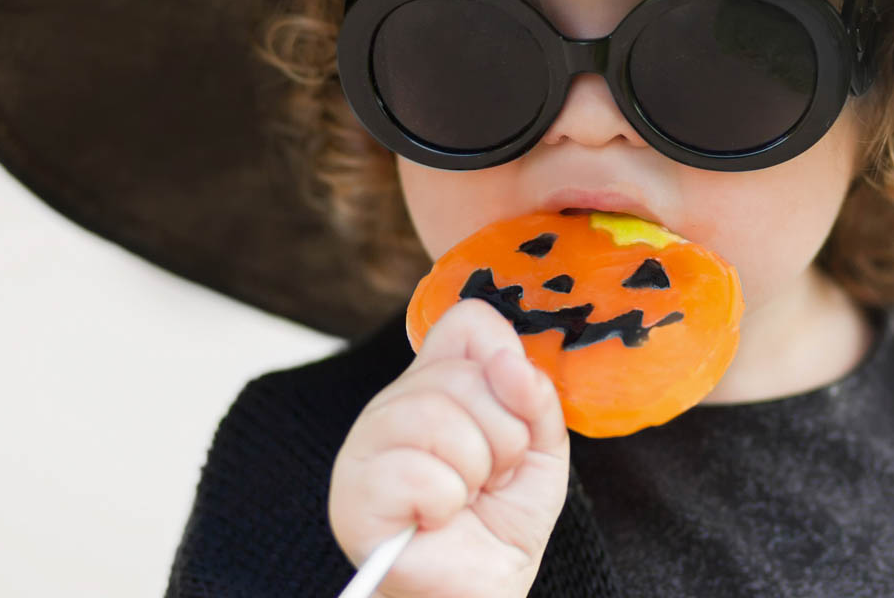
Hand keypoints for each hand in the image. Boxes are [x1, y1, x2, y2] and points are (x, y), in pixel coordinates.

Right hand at [329, 298, 571, 597]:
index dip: (506, 364)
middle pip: (461, 373)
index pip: (467, 322)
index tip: (516, 412)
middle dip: (504, 436)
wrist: (481, 587)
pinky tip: (436, 519)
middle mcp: (392, 405)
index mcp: (433, 385)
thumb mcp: (540, 448)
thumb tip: (511, 360)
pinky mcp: (353, 499)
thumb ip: (535, 397)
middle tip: (493, 477)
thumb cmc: (500, 522)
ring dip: (476, 470)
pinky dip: (446, 503)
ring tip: (467, 497)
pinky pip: (418, 473)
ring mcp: (364, 448)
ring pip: (436, 417)